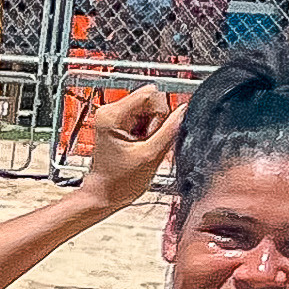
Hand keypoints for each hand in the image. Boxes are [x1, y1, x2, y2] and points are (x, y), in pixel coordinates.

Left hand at [78, 87, 182, 211]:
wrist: (104, 195)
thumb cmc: (118, 182)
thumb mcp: (151, 156)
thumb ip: (170, 130)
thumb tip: (184, 111)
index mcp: (112, 115)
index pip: (150, 94)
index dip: (162, 112)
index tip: (158, 132)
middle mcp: (109, 111)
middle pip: (150, 100)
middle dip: (157, 122)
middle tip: (148, 144)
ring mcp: (113, 117)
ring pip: (149, 110)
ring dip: (153, 129)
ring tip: (142, 147)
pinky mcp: (118, 124)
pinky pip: (144, 119)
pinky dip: (148, 132)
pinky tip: (140, 146)